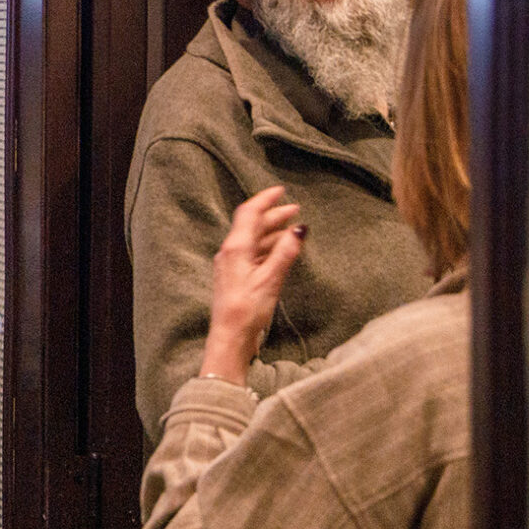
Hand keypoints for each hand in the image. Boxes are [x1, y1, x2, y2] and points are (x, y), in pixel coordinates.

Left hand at [201, 186, 304, 381]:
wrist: (230, 337)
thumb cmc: (247, 310)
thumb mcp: (270, 279)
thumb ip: (285, 253)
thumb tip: (299, 229)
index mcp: (235, 248)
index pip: (249, 214)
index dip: (265, 200)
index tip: (281, 190)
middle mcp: (230, 252)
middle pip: (252, 225)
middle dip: (273, 215)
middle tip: (296, 209)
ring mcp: (231, 264)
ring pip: (253, 239)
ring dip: (272, 231)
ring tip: (293, 227)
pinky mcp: (236, 277)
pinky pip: (253, 253)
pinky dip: (268, 246)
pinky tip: (281, 249)